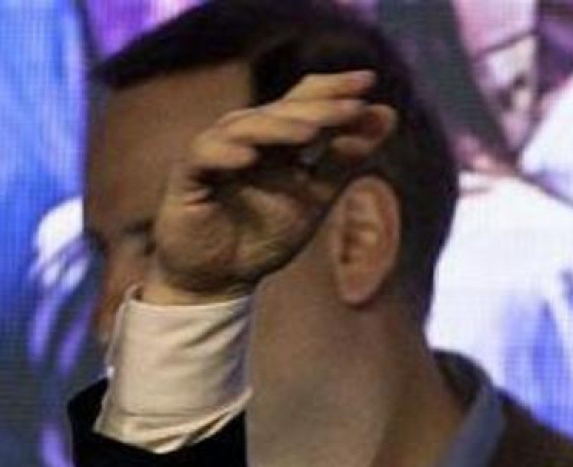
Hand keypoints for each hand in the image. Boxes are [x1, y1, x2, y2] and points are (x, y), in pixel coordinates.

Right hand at [147, 70, 395, 304]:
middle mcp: (243, 138)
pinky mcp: (186, 179)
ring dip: (275, 128)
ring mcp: (212, 155)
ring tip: (310, 133)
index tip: (370, 81)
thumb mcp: (316, 195)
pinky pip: (202, 158)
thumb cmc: (264, 234)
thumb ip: (346, 157)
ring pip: (241, 128)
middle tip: (352, 108)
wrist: (221, 279)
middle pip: (278, 112)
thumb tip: (387, 114)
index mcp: (274, 138)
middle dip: (316, 109)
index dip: (333, 89)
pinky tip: (249, 158)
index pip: (303, 101)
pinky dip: (223, 155)